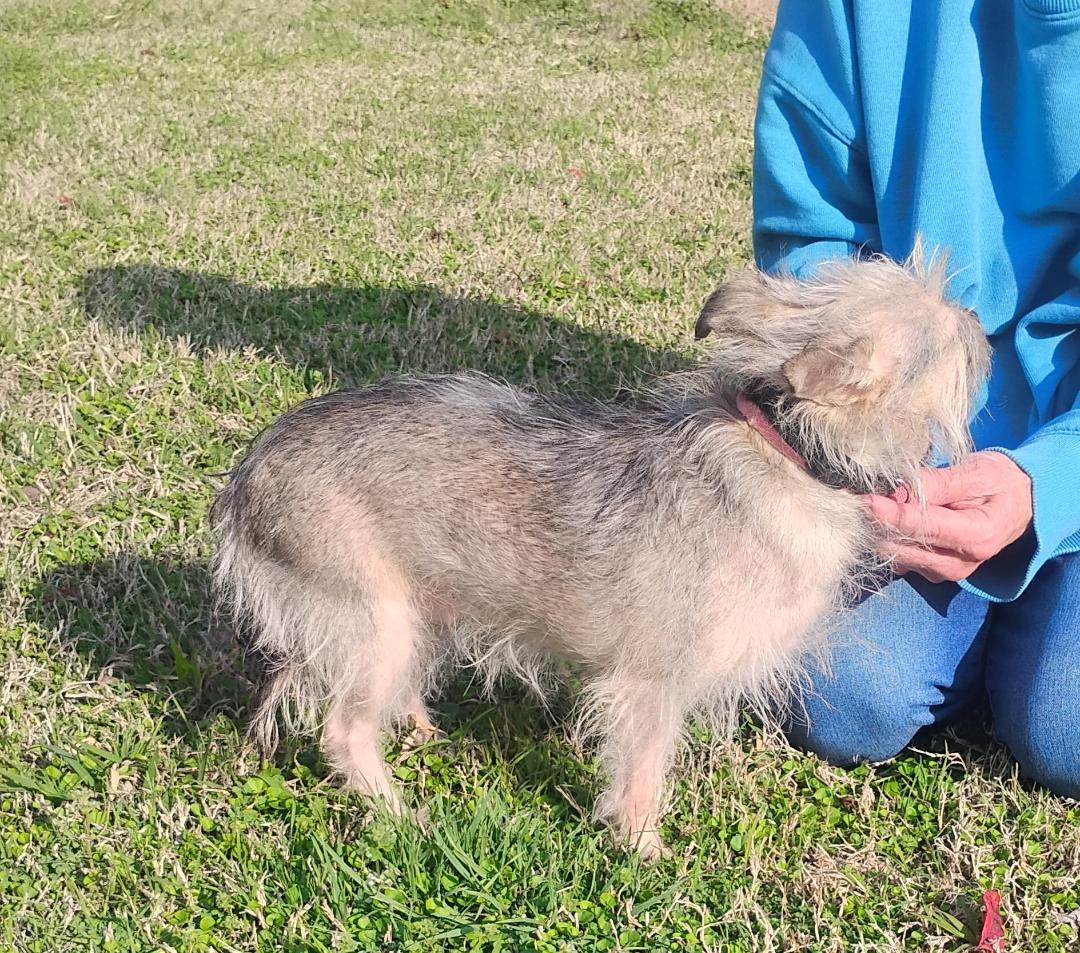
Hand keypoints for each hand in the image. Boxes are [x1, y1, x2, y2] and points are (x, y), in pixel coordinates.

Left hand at [863, 451, 1032, 582]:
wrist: (1020, 503)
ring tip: (872, 503)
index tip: (863, 500)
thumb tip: (895, 490)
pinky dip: (887, 538)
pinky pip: (899, 557)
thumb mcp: (974, 473)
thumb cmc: (999, 482)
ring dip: (880, 531)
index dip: (889, 514)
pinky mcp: (931, 572)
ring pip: (896, 554)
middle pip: (904, 546)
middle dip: (879, 522)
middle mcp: (960, 563)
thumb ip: (935, 484)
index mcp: (977, 536)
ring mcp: (944, 572)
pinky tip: (884, 519)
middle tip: (859, 496)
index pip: (922, 528)